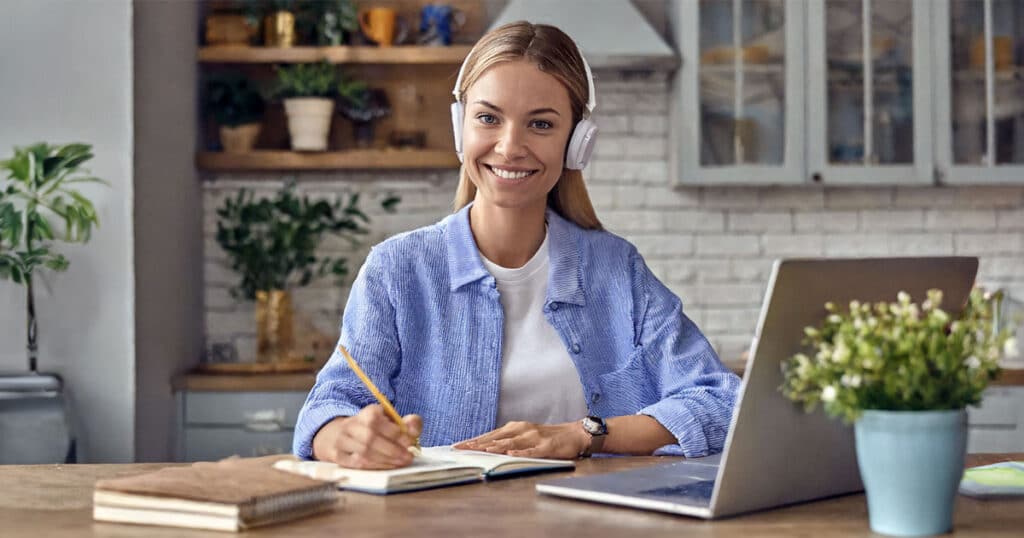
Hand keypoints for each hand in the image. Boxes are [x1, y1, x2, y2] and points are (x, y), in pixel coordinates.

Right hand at [311, 405, 421, 469]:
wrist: (342, 435)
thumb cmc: (375, 429)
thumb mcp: (393, 421)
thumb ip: (409, 423)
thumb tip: (414, 431)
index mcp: (366, 412)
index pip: (378, 421)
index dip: (395, 432)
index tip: (410, 441)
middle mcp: (350, 425)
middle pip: (370, 437)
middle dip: (392, 449)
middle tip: (408, 457)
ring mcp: (341, 441)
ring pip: (364, 452)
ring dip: (385, 460)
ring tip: (400, 462)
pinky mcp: (337, 456)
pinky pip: (357, 464)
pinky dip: (375, 466)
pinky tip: (387, 466)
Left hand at [453, 420, 588, 458]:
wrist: (573, 434)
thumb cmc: (547, 437)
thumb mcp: (524, 435)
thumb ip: (508, 440)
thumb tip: (486, 447)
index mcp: (514, 428)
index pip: (489, 435)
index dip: (473, 440)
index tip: (457, 445)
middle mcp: (521, 430)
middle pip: (495, 438)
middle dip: (476, 443)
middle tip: (460, 448)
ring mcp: (533, 438)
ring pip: (511, 443)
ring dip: (495, 447)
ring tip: (480, 450)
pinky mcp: (546, 446)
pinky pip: (531, 450)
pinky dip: (520, 452)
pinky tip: (510, 454)